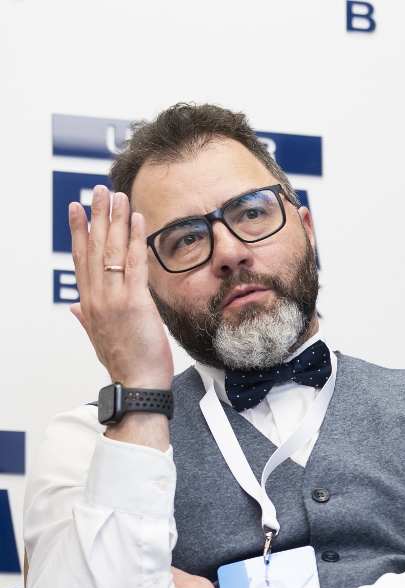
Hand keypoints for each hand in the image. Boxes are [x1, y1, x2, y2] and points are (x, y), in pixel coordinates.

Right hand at [69, 186, 173, 390]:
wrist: (137, 386)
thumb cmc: (126, 366)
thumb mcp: (99, 340)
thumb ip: (87, 320)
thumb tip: (75, 308)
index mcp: (90, 306)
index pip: (82, 261)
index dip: (78, 233)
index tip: (77, 210)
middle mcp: (98, 299)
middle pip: (94, 249)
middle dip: (96, 217)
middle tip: (98, 192)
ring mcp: (115, 299)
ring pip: (112, 251)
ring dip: (115, 220)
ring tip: (117, 197)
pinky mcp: (135, 302)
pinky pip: (134, 264)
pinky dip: (135, 239)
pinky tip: (137, 220)